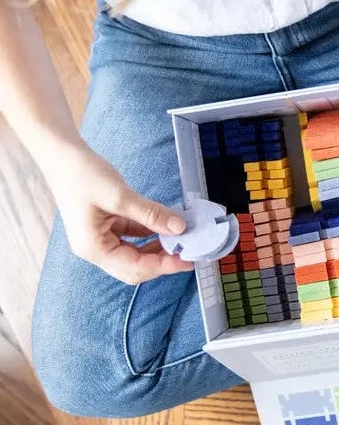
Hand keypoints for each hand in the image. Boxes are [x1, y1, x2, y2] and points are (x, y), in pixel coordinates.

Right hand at [47, 143, 193, 283]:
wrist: (62, 156)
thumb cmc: (82, 174)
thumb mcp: (120, 196)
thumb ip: (151, 214)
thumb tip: (179, 227)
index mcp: (93, 248)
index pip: (134, 268)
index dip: (163, 266)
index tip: (187, 260)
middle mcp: (96, 249)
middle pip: (136, 266)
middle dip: (163, 260)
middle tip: (189, 251)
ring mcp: (102, 238)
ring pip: (136, 253)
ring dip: (159, 248)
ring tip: (182, 239)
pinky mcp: (109, 226)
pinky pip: (135, 237)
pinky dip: (152, 234)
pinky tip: (168, 226)